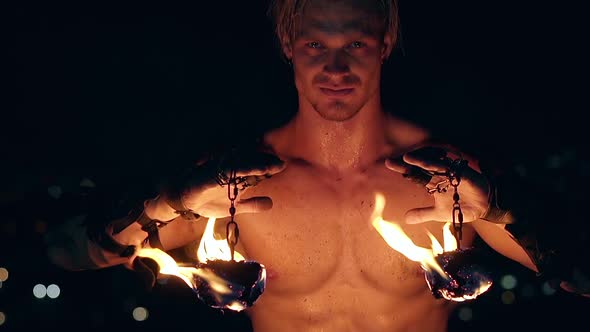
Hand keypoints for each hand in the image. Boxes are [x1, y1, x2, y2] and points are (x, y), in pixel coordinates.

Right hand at [161, 149, 285, 218]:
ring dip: (254, 165)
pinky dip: (234, 171)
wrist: (187, 203)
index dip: (268, 167)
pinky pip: (223, 172)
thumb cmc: (211, 201)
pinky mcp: (210, 176)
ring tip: (268, 166)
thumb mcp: (235, 206)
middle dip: (265, 163)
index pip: (256, 170)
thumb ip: (253, 204)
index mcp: (238, 178)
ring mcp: (220, 172)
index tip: (282, 165)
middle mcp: (231, 172)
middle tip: (281, 162)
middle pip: (250, 164)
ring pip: (239, 165)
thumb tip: (271, 203)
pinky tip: (246, 170)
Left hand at [386, 146, 489, 223]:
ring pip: (434, 164)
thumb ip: (423, 214)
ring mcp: (451, 173)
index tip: (388, 163)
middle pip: (420, 167)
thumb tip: (405, 219)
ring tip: (407, 158)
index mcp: (432, 183)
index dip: (402, 169)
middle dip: (407, 163)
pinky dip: (444, 167)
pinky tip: (434, 164)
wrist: (482, 208)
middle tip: (390, 162)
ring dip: (421, 161)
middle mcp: (439, 175)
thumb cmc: (459, 206)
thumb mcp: (439, 213)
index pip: (414, 174)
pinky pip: (452, 169)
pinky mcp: (463, 175)